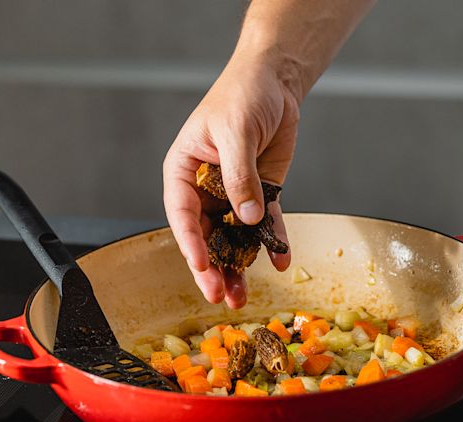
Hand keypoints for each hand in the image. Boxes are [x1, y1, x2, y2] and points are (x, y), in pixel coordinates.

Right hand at [163, 55, 298, 308]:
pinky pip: (266, 225)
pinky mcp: (262, 194)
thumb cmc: (242, 94)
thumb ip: (240, 176)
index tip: (202, 266)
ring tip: (242, 298)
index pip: (182, 213)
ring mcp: (234, 195)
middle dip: (212, 267)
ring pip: (233, 238)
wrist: (274, 81)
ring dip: (238, 266)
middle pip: (205, 235)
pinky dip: (273, 244)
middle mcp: (205, 189)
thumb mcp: (236, 131)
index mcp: (184, 171)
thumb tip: (247, 219)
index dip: (190, 243)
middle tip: (220, 296)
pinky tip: (281, 262)